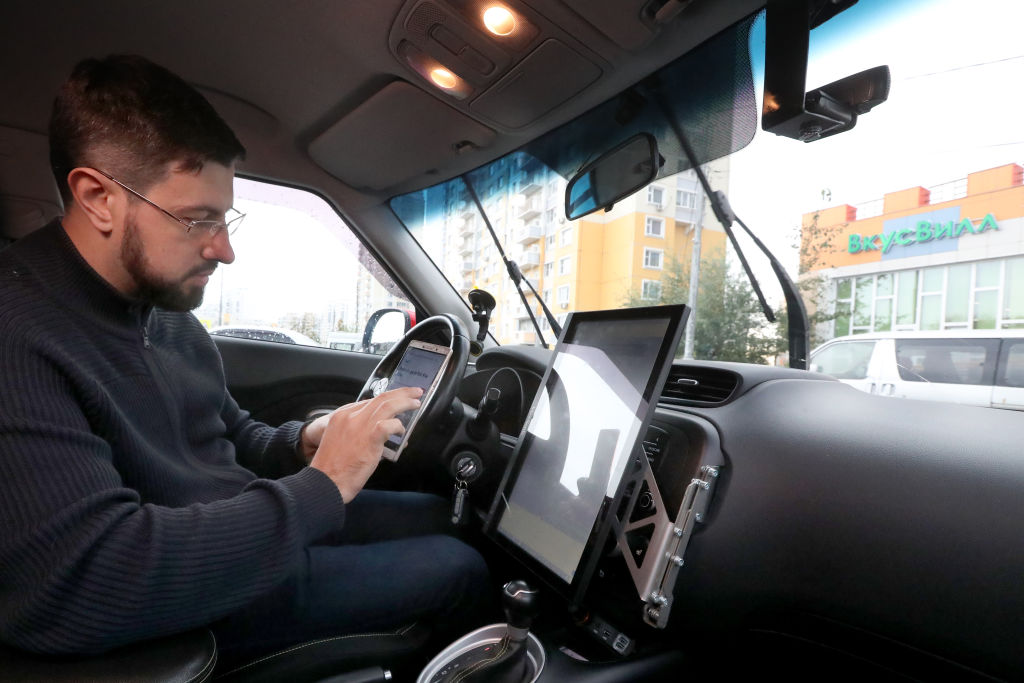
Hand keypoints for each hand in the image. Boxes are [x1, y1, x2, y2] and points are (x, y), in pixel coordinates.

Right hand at [307, 387, 422, 502]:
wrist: (325, 482)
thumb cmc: (332, 468)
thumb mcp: (339, 441)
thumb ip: (356, 433)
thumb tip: (379, 432)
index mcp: (342, 416)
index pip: (369, 401)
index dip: (386, 398)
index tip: (397, 398)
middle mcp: (351, 416)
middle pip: (381, 398)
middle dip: (401, 393)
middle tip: (415, 392)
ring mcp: (360, 425)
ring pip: (388, 405)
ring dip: (405, 402)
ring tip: (416, 403)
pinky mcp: (370, 438)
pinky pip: (389, 424)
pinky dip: (398, 426)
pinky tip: (402, 432)